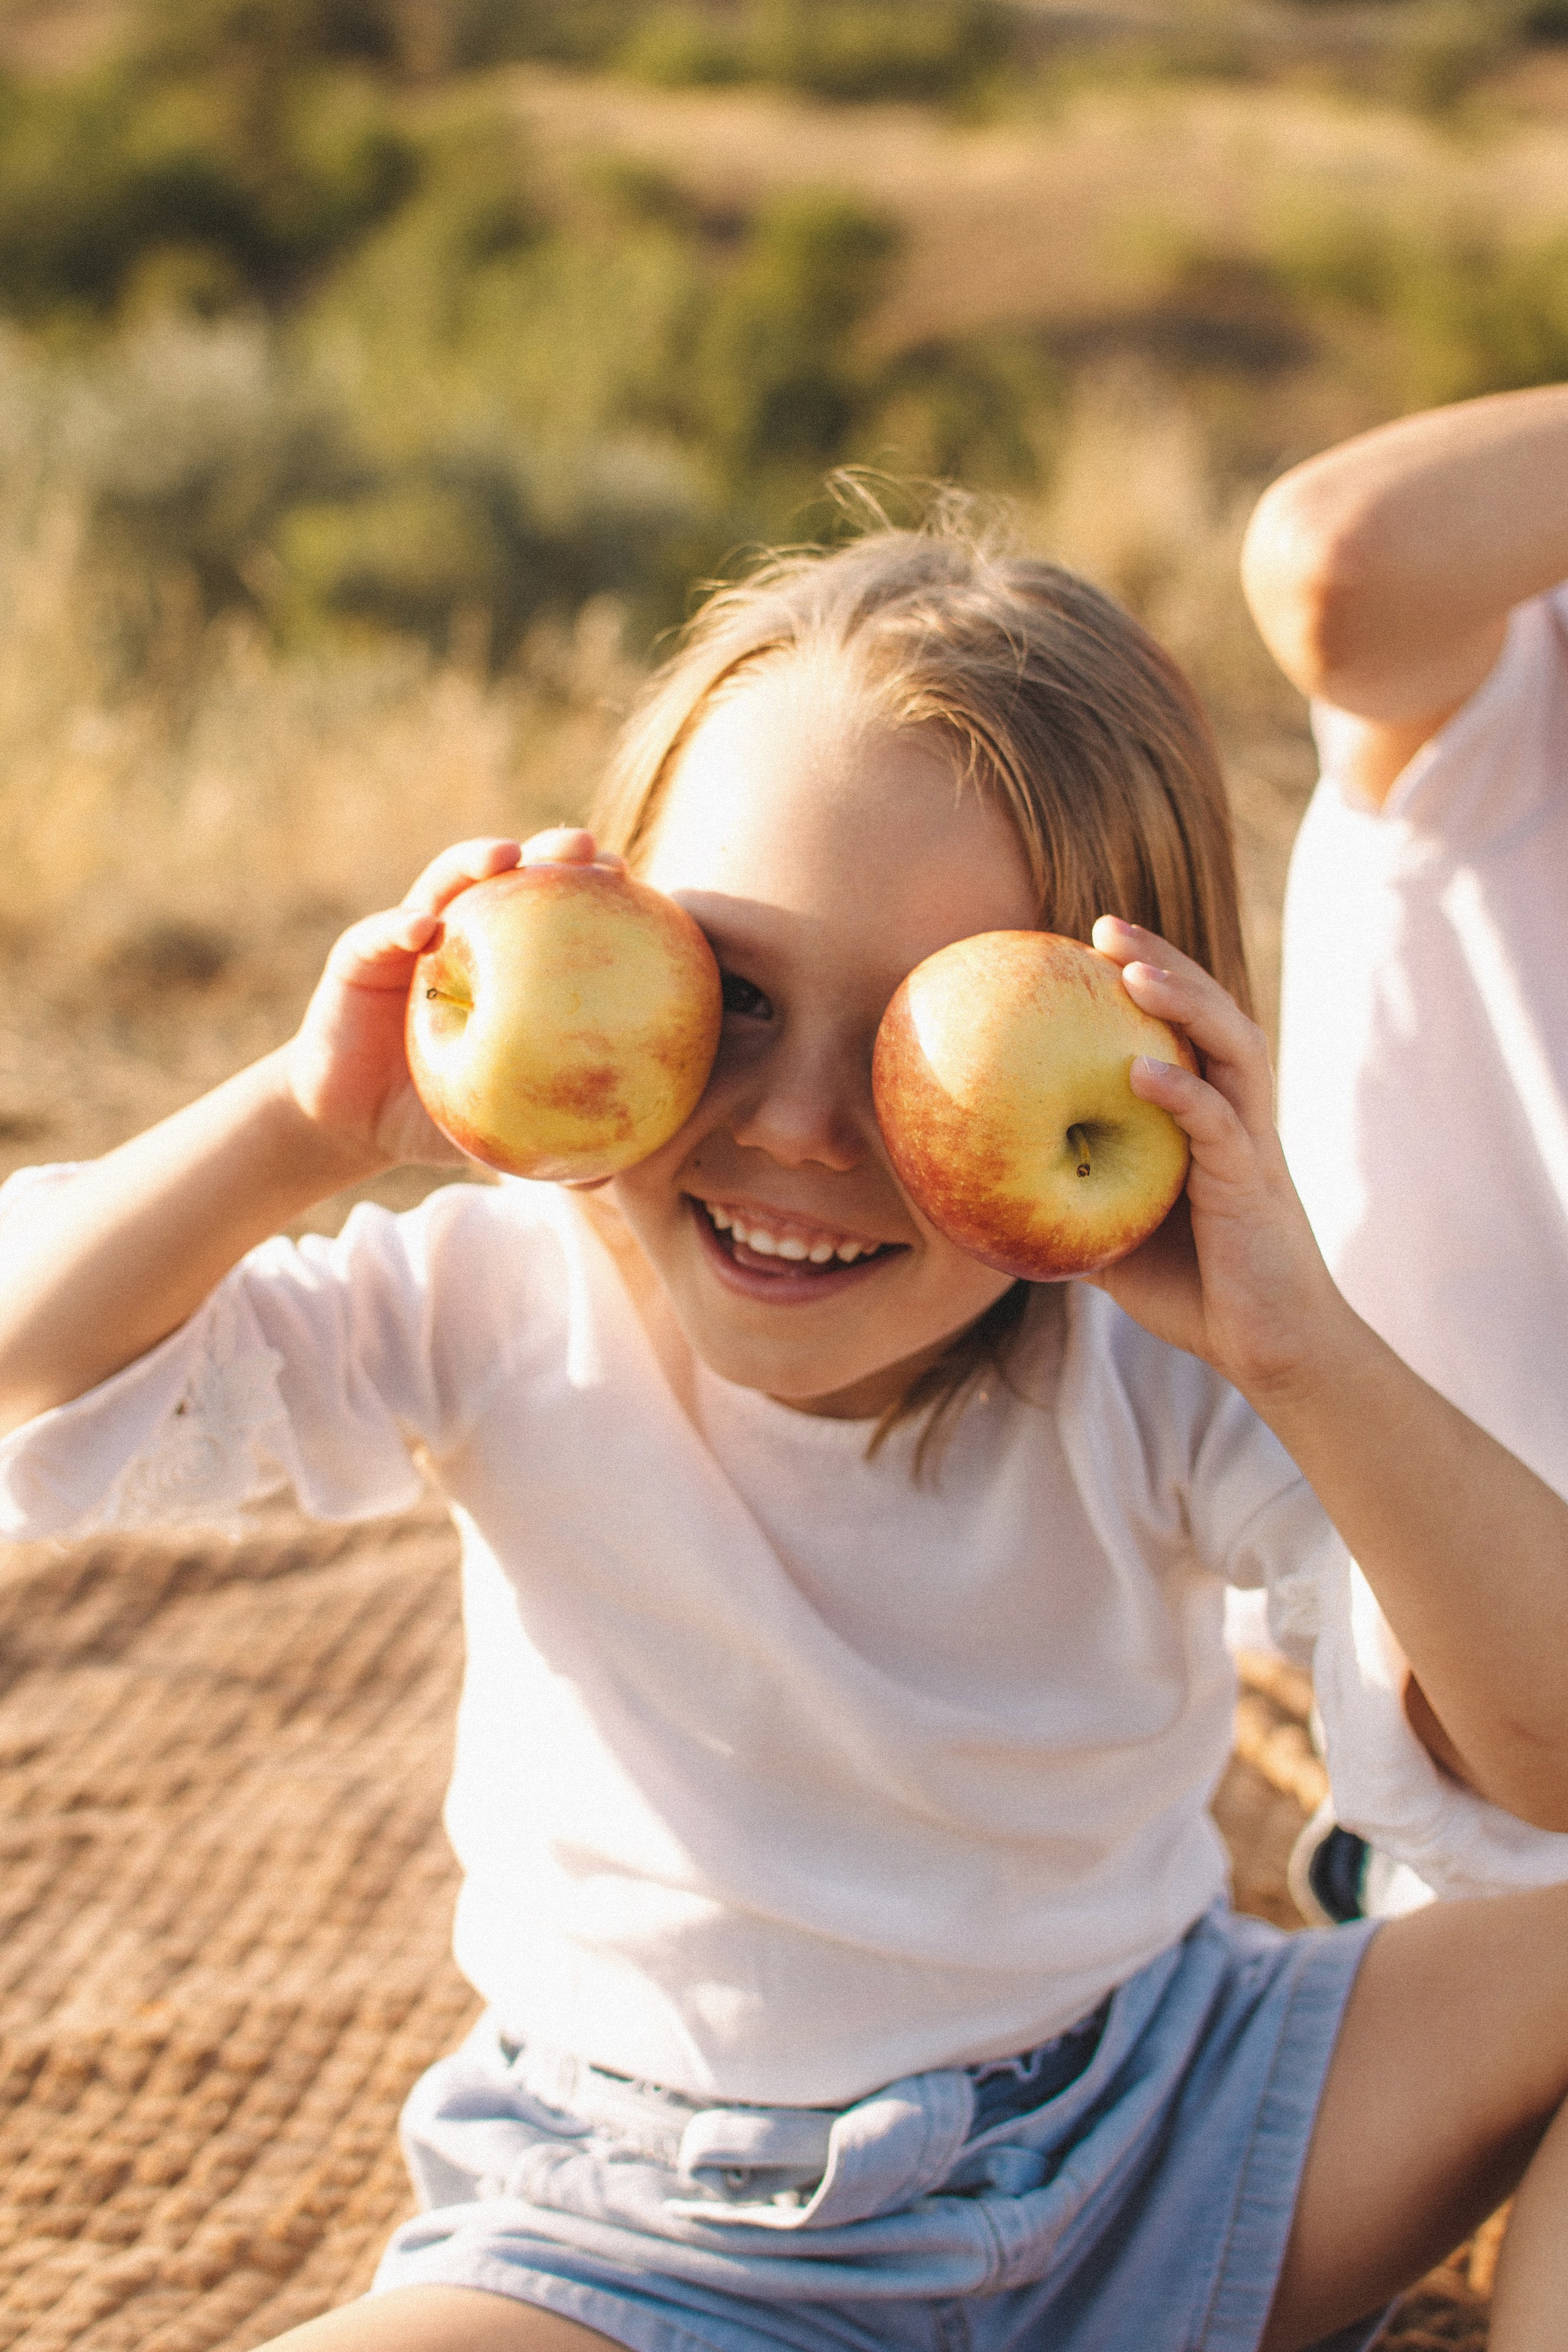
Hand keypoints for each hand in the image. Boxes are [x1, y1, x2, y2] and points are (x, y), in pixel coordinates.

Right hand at [285, 829, 625, 1170]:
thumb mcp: (499, 1128)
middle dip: (553, 852)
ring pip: (446, 884)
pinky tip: (421, 930)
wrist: (355, 1121)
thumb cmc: (439, 1115)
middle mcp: (467, 937)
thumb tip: (614, 1180)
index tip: (637, 883)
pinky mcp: (360, 955)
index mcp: (512, 968)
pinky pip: (380, 935)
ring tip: (506, 855)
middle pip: (516, 880)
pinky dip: (399, 927)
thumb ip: (549, 1140)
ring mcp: (411, 938)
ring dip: (476, 861)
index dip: (598, 894)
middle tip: (587, 850)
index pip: (562, 917)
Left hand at [1085, 917, 1347, 1399]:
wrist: (1272, 1349)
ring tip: (1133, 973)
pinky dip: (1183, 1095)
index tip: (1090, 941)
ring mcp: (1252, 1147)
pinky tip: (1143, 1073)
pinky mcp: (1253, 1187)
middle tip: (1105, 928)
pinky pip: (1220, 1128)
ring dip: (1184, 1004)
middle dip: (1164, 963)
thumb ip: (1072, 1203)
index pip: (1184, 1028)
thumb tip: (987, 1195)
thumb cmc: (1197, 1292)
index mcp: (1210, 1118)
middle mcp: (1238, 1116)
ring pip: (1231, 1050)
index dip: (1148, 977)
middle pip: (1212, 1015)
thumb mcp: (1115, 1238)